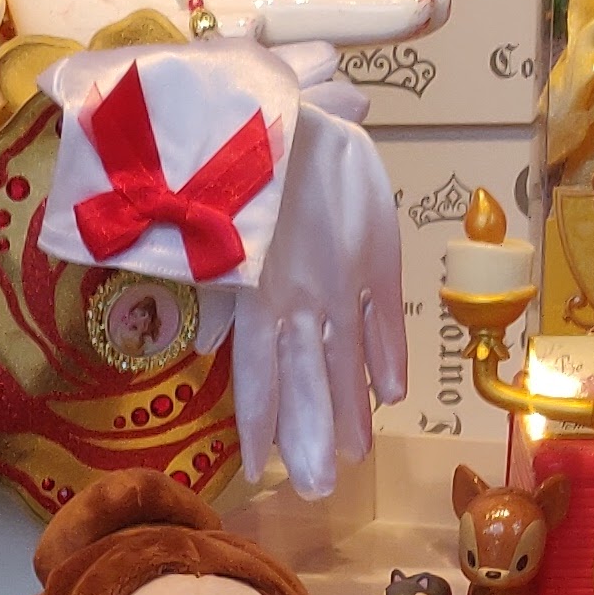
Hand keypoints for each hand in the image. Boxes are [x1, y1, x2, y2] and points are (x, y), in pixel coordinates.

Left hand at [228, 99, 405, 502]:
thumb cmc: (229, 155)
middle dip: (310, 437)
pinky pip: (384, 312)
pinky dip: (387, 353)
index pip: (255, 373)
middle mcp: (296, 294)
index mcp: (249, 289)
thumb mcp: (203, 222)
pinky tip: (391, 394)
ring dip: (350, 409)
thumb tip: (215, 338)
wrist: (281, 103)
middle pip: (304, 380)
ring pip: (345, 357)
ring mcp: (339, 275)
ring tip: (354, 457)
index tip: (261, 469)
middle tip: (316, 490)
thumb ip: (214, 281)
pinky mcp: (375, 248)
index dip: (261, 421)